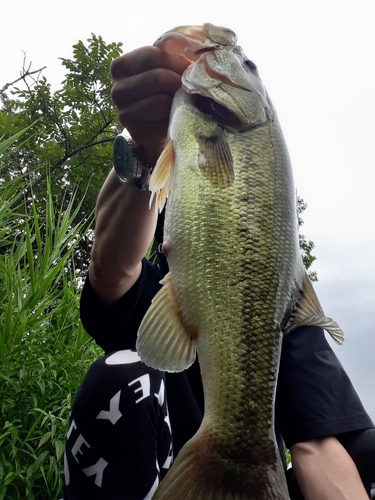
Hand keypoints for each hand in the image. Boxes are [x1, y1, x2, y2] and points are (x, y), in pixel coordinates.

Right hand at [110, 46, 189, 165]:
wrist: (157, 123)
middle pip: (156, 78)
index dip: (175, 61)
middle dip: (178, 82)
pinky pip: (163, 122)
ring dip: (177, 100)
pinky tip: (176, 116)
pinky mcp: (137, 132)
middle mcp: (117, 90)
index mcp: (119, 67)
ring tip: (182, 100)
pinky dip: (175, 119)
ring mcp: (124, 113)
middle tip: (188, 86)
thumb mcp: (162, 66)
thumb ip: (171, 55)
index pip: (149, 56)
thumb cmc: (162, 89)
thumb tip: (194, 54)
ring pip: (160, 102)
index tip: (188, 68)